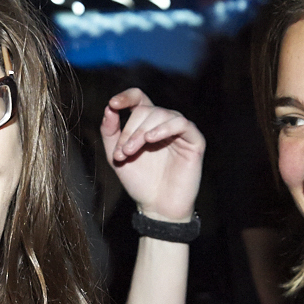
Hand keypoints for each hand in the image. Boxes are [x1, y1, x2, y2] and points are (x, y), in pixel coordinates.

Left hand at [100, 88, 204, 222]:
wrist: (157, 207)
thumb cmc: (140, 182)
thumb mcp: (116, 156)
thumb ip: (110, 132)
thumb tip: (109, 108)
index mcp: (146, 123)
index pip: (139, 98)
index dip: (126, 97)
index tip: (113, 104)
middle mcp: (164, 123)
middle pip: (146, 109)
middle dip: (130, 130)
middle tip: (122, 153)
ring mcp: (180, 131)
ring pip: (162, 114)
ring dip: (141, 131)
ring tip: (130, 152)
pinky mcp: (195, 141)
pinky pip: (182, 124)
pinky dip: (165, 128)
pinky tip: (151, 139)